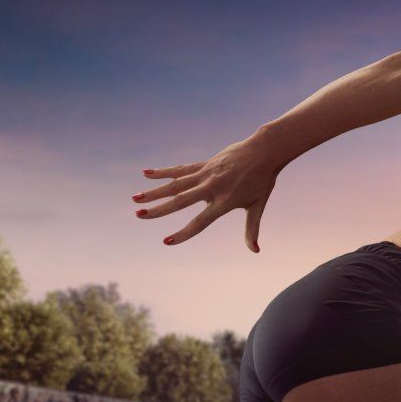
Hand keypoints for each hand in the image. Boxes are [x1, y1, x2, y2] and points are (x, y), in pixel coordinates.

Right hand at [133, 134, 284, 250]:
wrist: (265, 151)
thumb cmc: (263, 181)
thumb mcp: (258, 206)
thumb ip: (252, 229)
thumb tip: (255, 251)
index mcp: (224, 202)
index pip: (200, 222)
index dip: (183, 233)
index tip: (167, 241)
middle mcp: (211, 188)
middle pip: (180, 201)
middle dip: (158, 209)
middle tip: (139, 216)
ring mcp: (206, 174)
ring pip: (175, 184)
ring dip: (154, 191)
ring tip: (135, 198)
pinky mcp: (204, 164)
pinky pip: (180, 169)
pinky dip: (163, 172)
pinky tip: (146, 173)